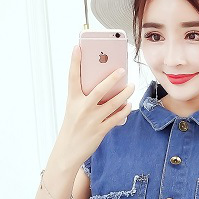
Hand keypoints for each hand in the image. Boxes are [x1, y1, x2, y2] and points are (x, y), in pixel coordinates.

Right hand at [57, 45, 134, 163]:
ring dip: (125, 94)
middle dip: (113, 78)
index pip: (72, 77)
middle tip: (122, 70)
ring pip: (113, 103)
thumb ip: (87, 99)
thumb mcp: (74, 110)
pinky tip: (128, 105)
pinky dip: (124, 110)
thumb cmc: (73, 128)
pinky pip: (117, 117)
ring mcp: (92, 120)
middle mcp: (82, 109)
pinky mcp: (100, 131)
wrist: (68, 151)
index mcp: (73, 101)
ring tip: (131, 86)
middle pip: (100, 89)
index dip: (75, 61)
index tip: (77, 47)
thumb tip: (107, 89)